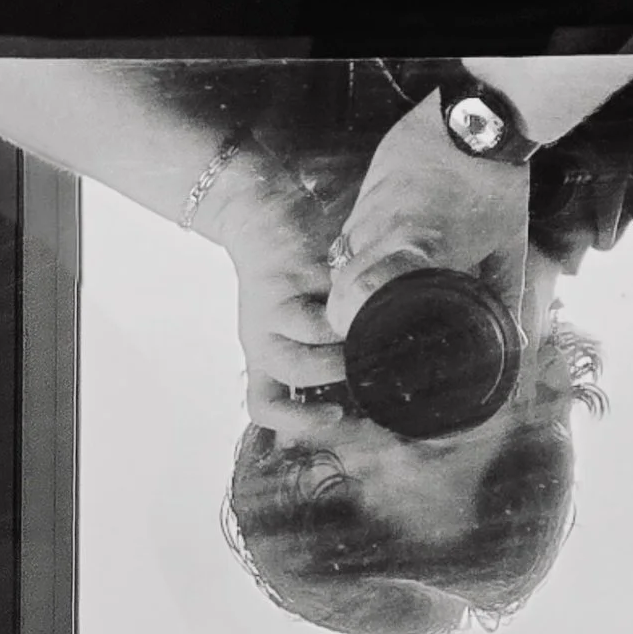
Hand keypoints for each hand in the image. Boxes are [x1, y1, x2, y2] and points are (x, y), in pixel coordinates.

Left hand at [192, 159, 350, 433]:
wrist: (258, 213)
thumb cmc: (285, 277)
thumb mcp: (286, 322)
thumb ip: (313, 353)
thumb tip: (360, 390)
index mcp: (261, 351)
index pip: (262, 404)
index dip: (296, 420)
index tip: (337, 415)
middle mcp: (261, 332)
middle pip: (297, 370)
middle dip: (341, 370)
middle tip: (370, 358)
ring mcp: (276, 301)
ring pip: (316, 333)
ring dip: (348, 337)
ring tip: (372, 326)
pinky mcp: (296, 268)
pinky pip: (334, 294)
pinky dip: (357, 297)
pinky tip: (374, 290)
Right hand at [325, 92, 532, 342]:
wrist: (479, 118)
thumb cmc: (496, 183)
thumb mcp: (508, 243)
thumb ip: (506, 294)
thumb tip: (517, 337)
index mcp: (418, 247)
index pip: (359, 288)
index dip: (350, 315)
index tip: (355, 332)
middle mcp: (384, 225)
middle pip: (344, 274)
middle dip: (351, 301)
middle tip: (371, 317)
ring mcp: (373, 200)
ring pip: (346, 246)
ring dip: (356, 269)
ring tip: (380, 282)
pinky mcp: (370, 179)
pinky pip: (355, 218)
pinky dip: (363, 238)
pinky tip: (386, 240)